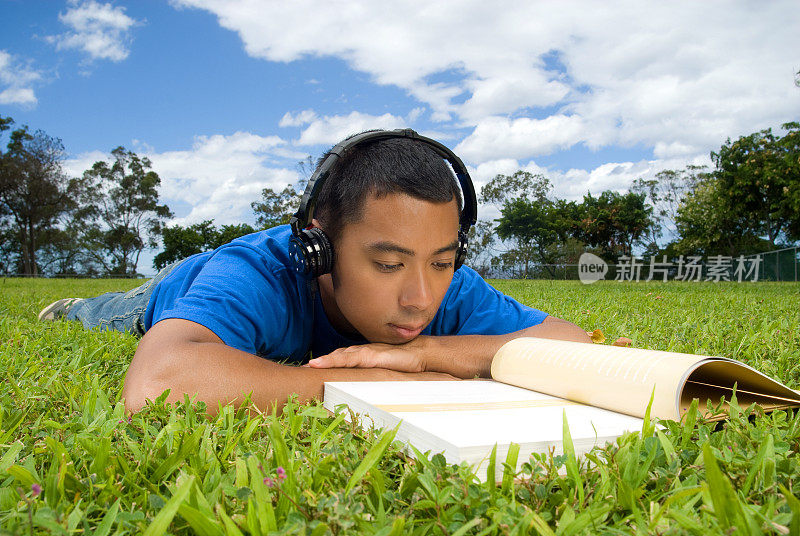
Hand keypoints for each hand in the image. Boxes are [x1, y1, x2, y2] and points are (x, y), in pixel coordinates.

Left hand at [307, 337, 427, 372]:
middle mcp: (361, 351)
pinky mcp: (372, 355)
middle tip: (301, 369)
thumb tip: (366, 390)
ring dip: (324, 361)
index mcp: (363, 356)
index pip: (340, 359)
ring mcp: (366, 352)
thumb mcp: (385, 372)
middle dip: (319, 363)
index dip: (325, 364)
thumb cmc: (404, 363)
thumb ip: (374, 376)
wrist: (421, 353)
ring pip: (340, 356)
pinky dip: (336, 360)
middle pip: (336, 357)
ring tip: (310, 365)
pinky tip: (324, 362)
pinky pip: (350, 358)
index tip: (309, 370)